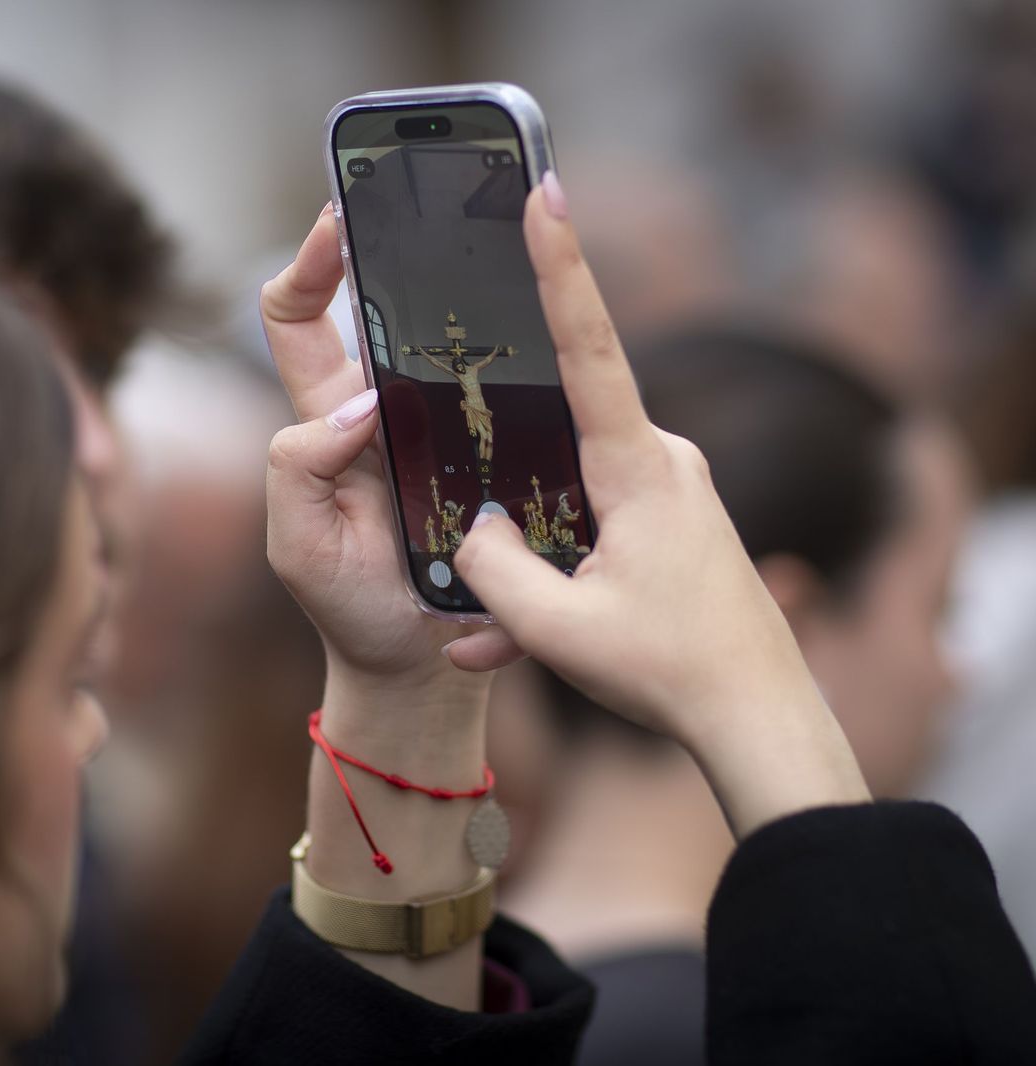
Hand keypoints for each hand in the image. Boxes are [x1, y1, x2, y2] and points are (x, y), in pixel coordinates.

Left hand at [260, 206, 520, 689]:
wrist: (418, 664)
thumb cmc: (347, 605)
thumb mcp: (297, 544)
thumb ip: (298, 470)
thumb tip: (358, 406)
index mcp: (325, 417)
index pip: (296, 319)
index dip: (306, 265)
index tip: (335, 223)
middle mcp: (382, 409)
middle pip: (381, 305)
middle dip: (399, 242)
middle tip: (433, 197)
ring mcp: (441, 428)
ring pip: (453, 341)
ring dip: (471, 291)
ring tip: (500, 243)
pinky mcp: (493, 455)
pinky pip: (508, 395)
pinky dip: (525, 358)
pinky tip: (552, 330)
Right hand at [452, 175, 868, 835]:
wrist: (758, 719)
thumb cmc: (668, 670)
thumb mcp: (557, 628)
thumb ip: (494, 568)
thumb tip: (474, 528)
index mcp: (641, 467)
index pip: (591, 345)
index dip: (562, 266)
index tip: (545, 195)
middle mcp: (663, 463)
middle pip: (557, 439)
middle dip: (505, 482)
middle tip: (466, 503)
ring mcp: (670, 494)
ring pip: (567, 499)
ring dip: (525, 560)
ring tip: (490, 639)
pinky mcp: (669, 527)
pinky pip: (590, 533)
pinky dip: (553, 582)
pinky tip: (507, 649)